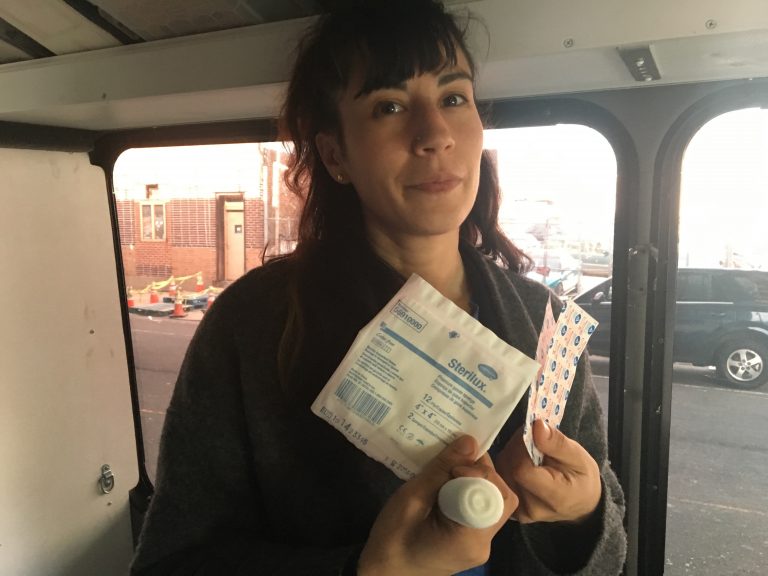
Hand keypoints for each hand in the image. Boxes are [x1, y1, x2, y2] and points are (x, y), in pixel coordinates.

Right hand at [357, 435, 517, 575]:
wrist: (382, 575)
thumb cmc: (392, 540)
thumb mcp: (411, 500)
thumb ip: (441, 471)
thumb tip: (470, 441)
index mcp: (472, 537)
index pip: (497, 495)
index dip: (479, 472)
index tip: (452, 465)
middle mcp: (484, 543)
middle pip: (499, 497)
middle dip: (478, 473)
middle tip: (450, 463)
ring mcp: (479, 545)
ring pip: (490, 502)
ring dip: (471, 482)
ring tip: (445, 473)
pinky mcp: (470, 542)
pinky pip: (478, 510)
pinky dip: (465, 494)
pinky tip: (444, 487)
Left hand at [496, 420, 600, 523]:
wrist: (580, 502)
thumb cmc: (581, 478)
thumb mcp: (579, 457)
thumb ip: (557, 443)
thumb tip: (536, 426)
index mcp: (554, 497)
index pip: (522, 471)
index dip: (522, 448)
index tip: (533, 436)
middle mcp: (532, 508)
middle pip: (508, 469)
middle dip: (516, 447)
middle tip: (531, 439)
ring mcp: (518, 510)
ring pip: (500, 471)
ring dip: (510, 453)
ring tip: (528, 449)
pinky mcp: (510, 507)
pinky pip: (499, 478)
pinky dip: (507, 464)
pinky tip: (521, 460)